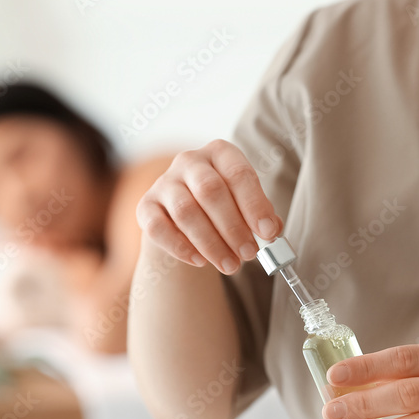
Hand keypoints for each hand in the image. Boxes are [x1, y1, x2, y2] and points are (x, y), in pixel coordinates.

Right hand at [135, 139, 282, 274]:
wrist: (184, 219)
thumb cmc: (223, 209)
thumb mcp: (246, 206)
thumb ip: (262, 216)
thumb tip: (272, 230)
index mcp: (220, 153)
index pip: (238, 174)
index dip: (255, 205)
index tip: (268, 233)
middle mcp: (190, 161)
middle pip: (210, 191)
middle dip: (233, 227)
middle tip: (249, 254)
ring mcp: (164, 182)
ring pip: (186, 211)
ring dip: (211, 243)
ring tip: (230, 265)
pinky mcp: (145, 206)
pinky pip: (159, 228)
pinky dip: (181, 248)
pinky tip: (200, 261)